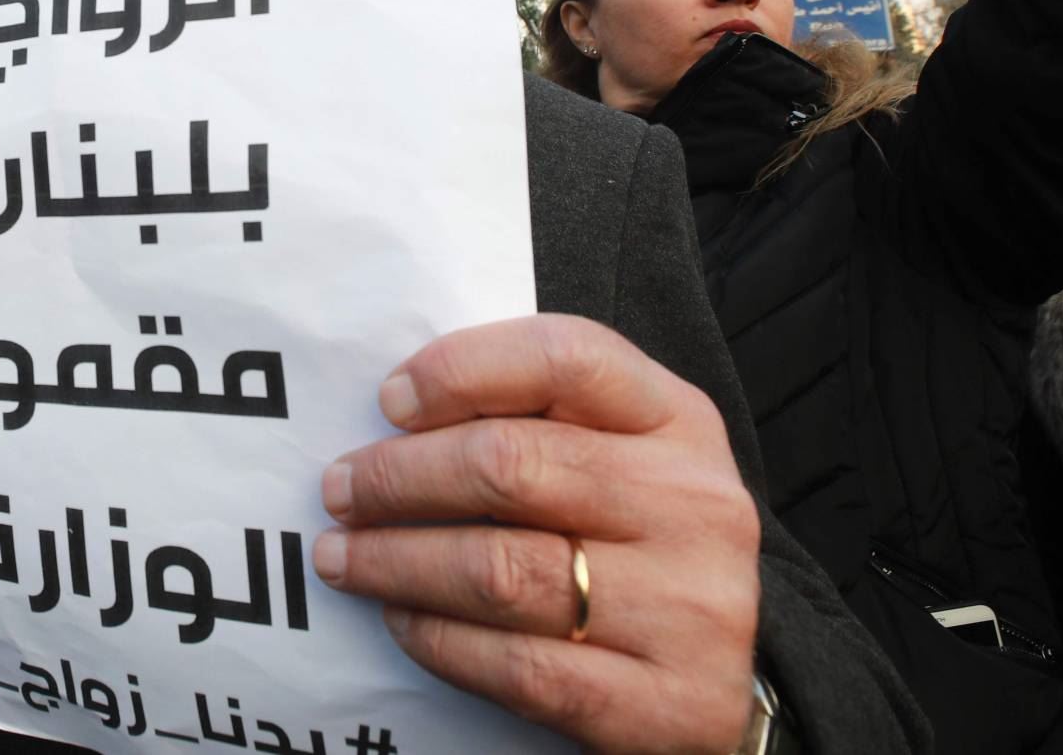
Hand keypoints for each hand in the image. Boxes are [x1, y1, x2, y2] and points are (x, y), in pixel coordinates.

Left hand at [315, 314, 760, 753]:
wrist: (723, 684)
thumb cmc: (636, 547)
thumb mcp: (618, 457)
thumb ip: (537, 417)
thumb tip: (398, 410)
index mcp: (679, 421)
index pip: (565, 358)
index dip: (462, 369)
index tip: (389, 400)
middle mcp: (694, 504)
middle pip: (512, 464)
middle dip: (400, 478)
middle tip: (339, 490)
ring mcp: (689, 608)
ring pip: (503, 570)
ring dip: (398, 562)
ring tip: (343, 557)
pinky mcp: (667, 705)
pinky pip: (521, 666)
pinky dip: (440, 640)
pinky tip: (399, 620)